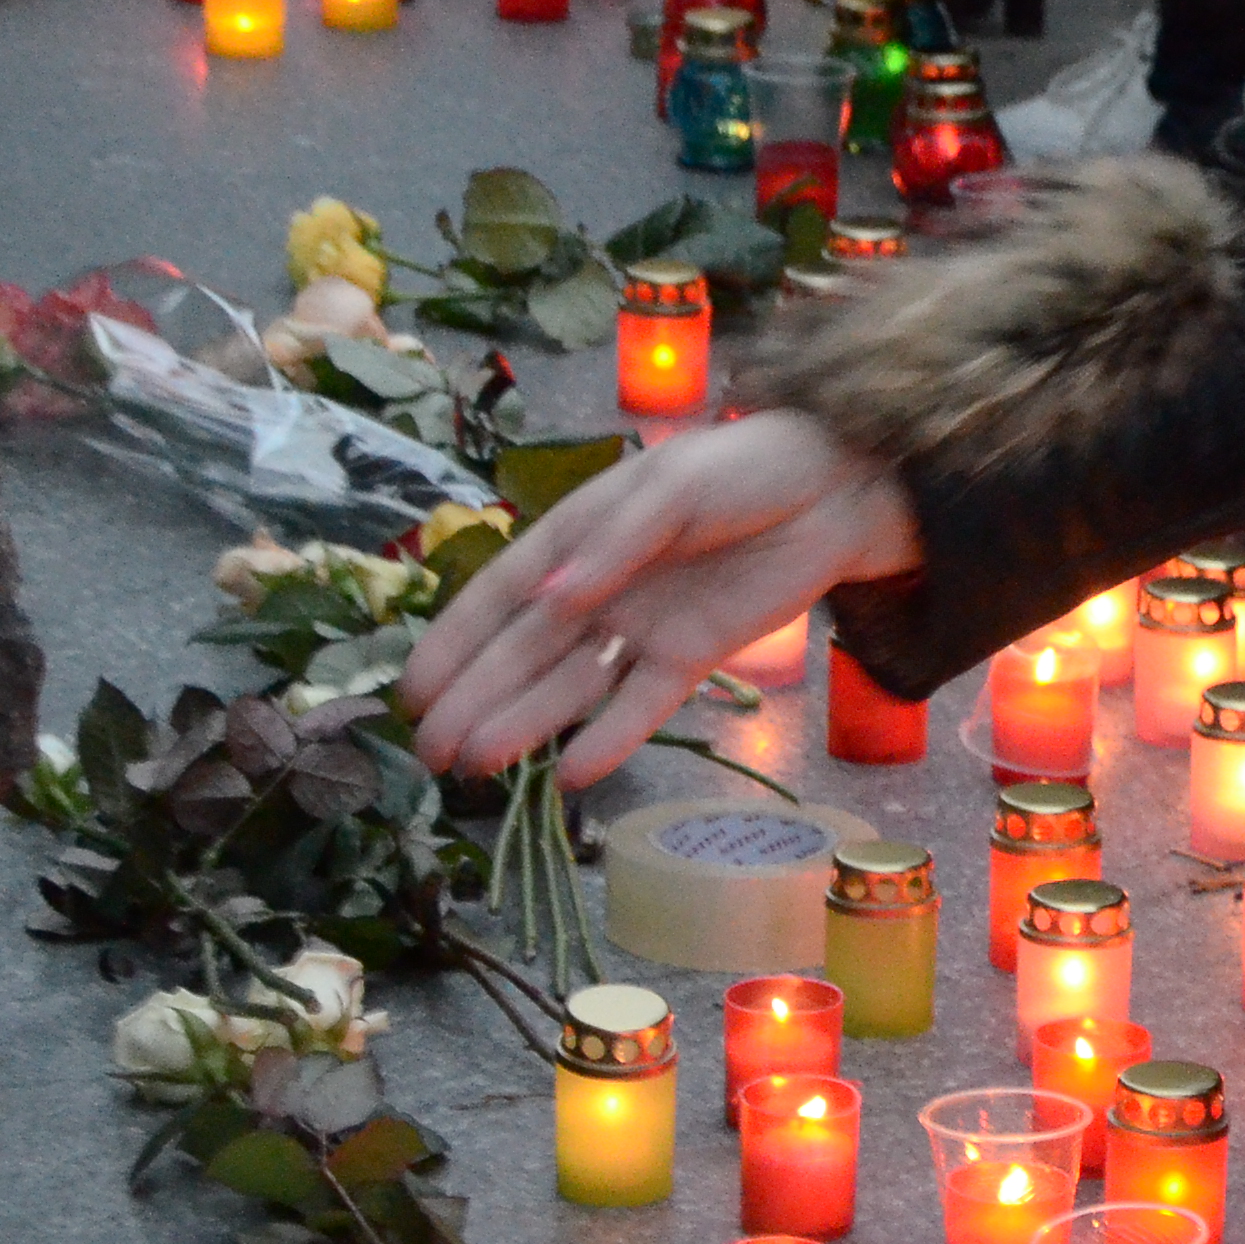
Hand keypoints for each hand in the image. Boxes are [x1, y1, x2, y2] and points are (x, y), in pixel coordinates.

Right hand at [399, 412, 923, 784]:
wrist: (831, 487)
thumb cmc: (739, 468)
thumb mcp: (670, 489)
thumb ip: (614, 543)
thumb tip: (551, 596)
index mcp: (575, 535)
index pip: (499, 596)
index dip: (454, 643)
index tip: (413, 693)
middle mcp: (597, 589)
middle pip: (524, 653)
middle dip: (475, 701)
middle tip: (432, 755)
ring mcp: (643, 627)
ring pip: (571, 687)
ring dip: (524, 726)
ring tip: (479, 768)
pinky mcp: (692, 656)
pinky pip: (643, 704)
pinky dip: (610, 738)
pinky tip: (572, 775)